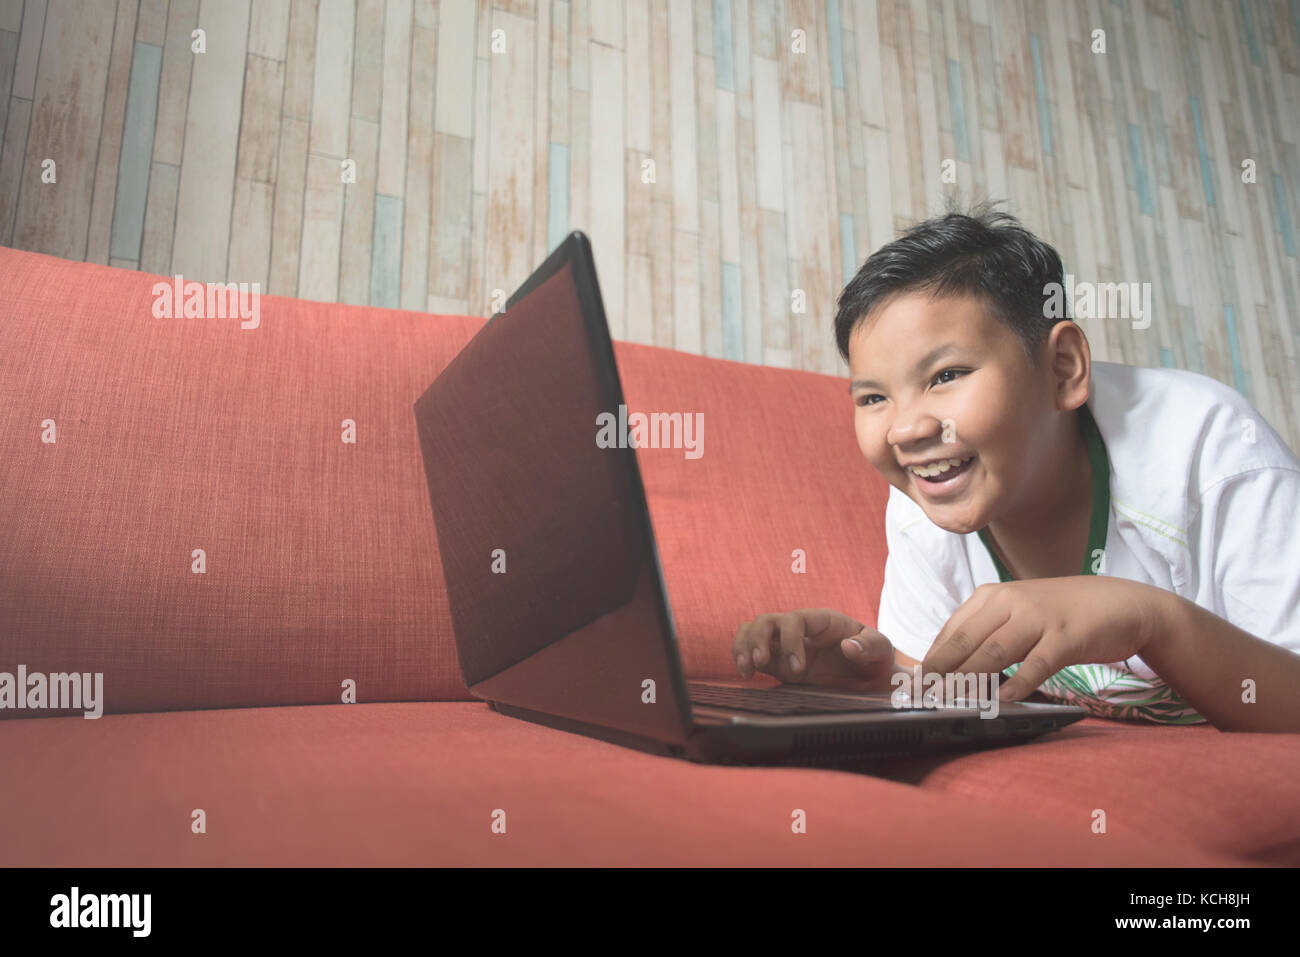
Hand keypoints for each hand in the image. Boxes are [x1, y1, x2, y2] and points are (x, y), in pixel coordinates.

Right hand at [732, 608, 900, 691]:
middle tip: (761, 662)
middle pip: (767, 620)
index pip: (795, 619)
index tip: (798, 668)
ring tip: (746, 669)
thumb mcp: (883, 651)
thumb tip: (849, 646)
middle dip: (758, 639)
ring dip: (744, 646)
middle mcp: (801, 630)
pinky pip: (751, 651)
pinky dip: (742, 657)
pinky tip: (745, 673)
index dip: (790, 640)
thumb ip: (870, 645)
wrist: (872, 681)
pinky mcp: (779, 663)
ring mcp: (787, 646)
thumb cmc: (877, 661)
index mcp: (823, 621)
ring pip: (753, 631)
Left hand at [921, 577, 1165, 701]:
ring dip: (969, 679)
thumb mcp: (1016, 614)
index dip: (931, 660)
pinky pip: (1036, 663)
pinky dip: (1018, 684)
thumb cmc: (1061, 614)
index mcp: (992, 596)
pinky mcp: (1065, 636)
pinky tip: (1003, 701)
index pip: (951, 631)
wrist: (1120, 603)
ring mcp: (1038, 617)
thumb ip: (985, 634)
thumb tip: (948, 667)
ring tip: (949, 702)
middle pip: (965, 641)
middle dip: (940, 672)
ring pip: (994, 652)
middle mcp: (1010, 602)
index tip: (914, 686)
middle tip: (921, 699)